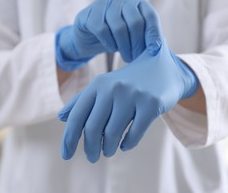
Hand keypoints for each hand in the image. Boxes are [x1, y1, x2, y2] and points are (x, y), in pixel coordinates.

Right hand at [55, 0, 161, 70]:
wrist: (88, 35)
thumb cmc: (115, 35)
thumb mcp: (132, 33)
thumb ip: (145, 36)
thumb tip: (157, 49)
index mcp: (136, 0)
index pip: (150, 15)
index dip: (154, 34)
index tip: (154, 51)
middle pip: (135, 22)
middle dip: (138, 44)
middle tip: (137, 58)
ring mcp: (103, 3)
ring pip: (119, 27)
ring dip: (124, 46)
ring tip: (126, 56)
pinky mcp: (90, 13)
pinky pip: (103, 30)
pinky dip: (109, 43)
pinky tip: (111, 47)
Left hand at [58, 40, 198, 162]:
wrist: (166, 70)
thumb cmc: (130, 81)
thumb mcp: (105, 84)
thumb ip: (82, 99)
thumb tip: (61, 117)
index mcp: (99, 83)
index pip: (78, 116)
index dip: (69, 138)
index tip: (66, 155)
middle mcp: (114, 88)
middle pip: (93, 128)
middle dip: (90, 148)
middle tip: (92, 157)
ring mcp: (133, 95)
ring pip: (112, 133)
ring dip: (108, 148)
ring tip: (108, 151)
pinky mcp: (151, 104)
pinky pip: (134, 134)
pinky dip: (127, 144)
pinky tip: (124, 145)